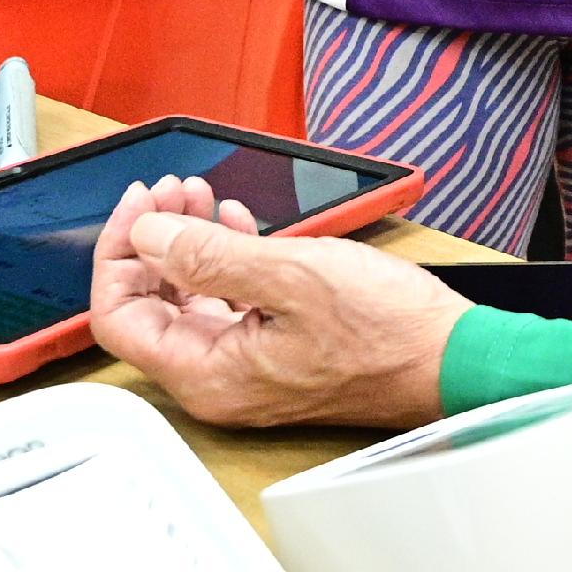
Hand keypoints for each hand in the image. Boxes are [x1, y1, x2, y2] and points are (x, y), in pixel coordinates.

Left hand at [87, 175, 464, 431]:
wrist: (453, 360)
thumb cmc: (387, 333)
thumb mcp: (292, 277)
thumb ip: (208, 256)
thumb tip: (147, 235)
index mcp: (208, 375)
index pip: (118, 316)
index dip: (119, 251)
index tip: (142, 203)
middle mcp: (219, 381)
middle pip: (149, 306)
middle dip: (152, 238)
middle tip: (173, 189)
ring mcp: (247, 369)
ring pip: (188, 299)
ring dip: (186, 241)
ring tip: (200, 194)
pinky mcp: (276, 352)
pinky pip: (226, 302)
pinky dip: (223, 256)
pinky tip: (238, 221)